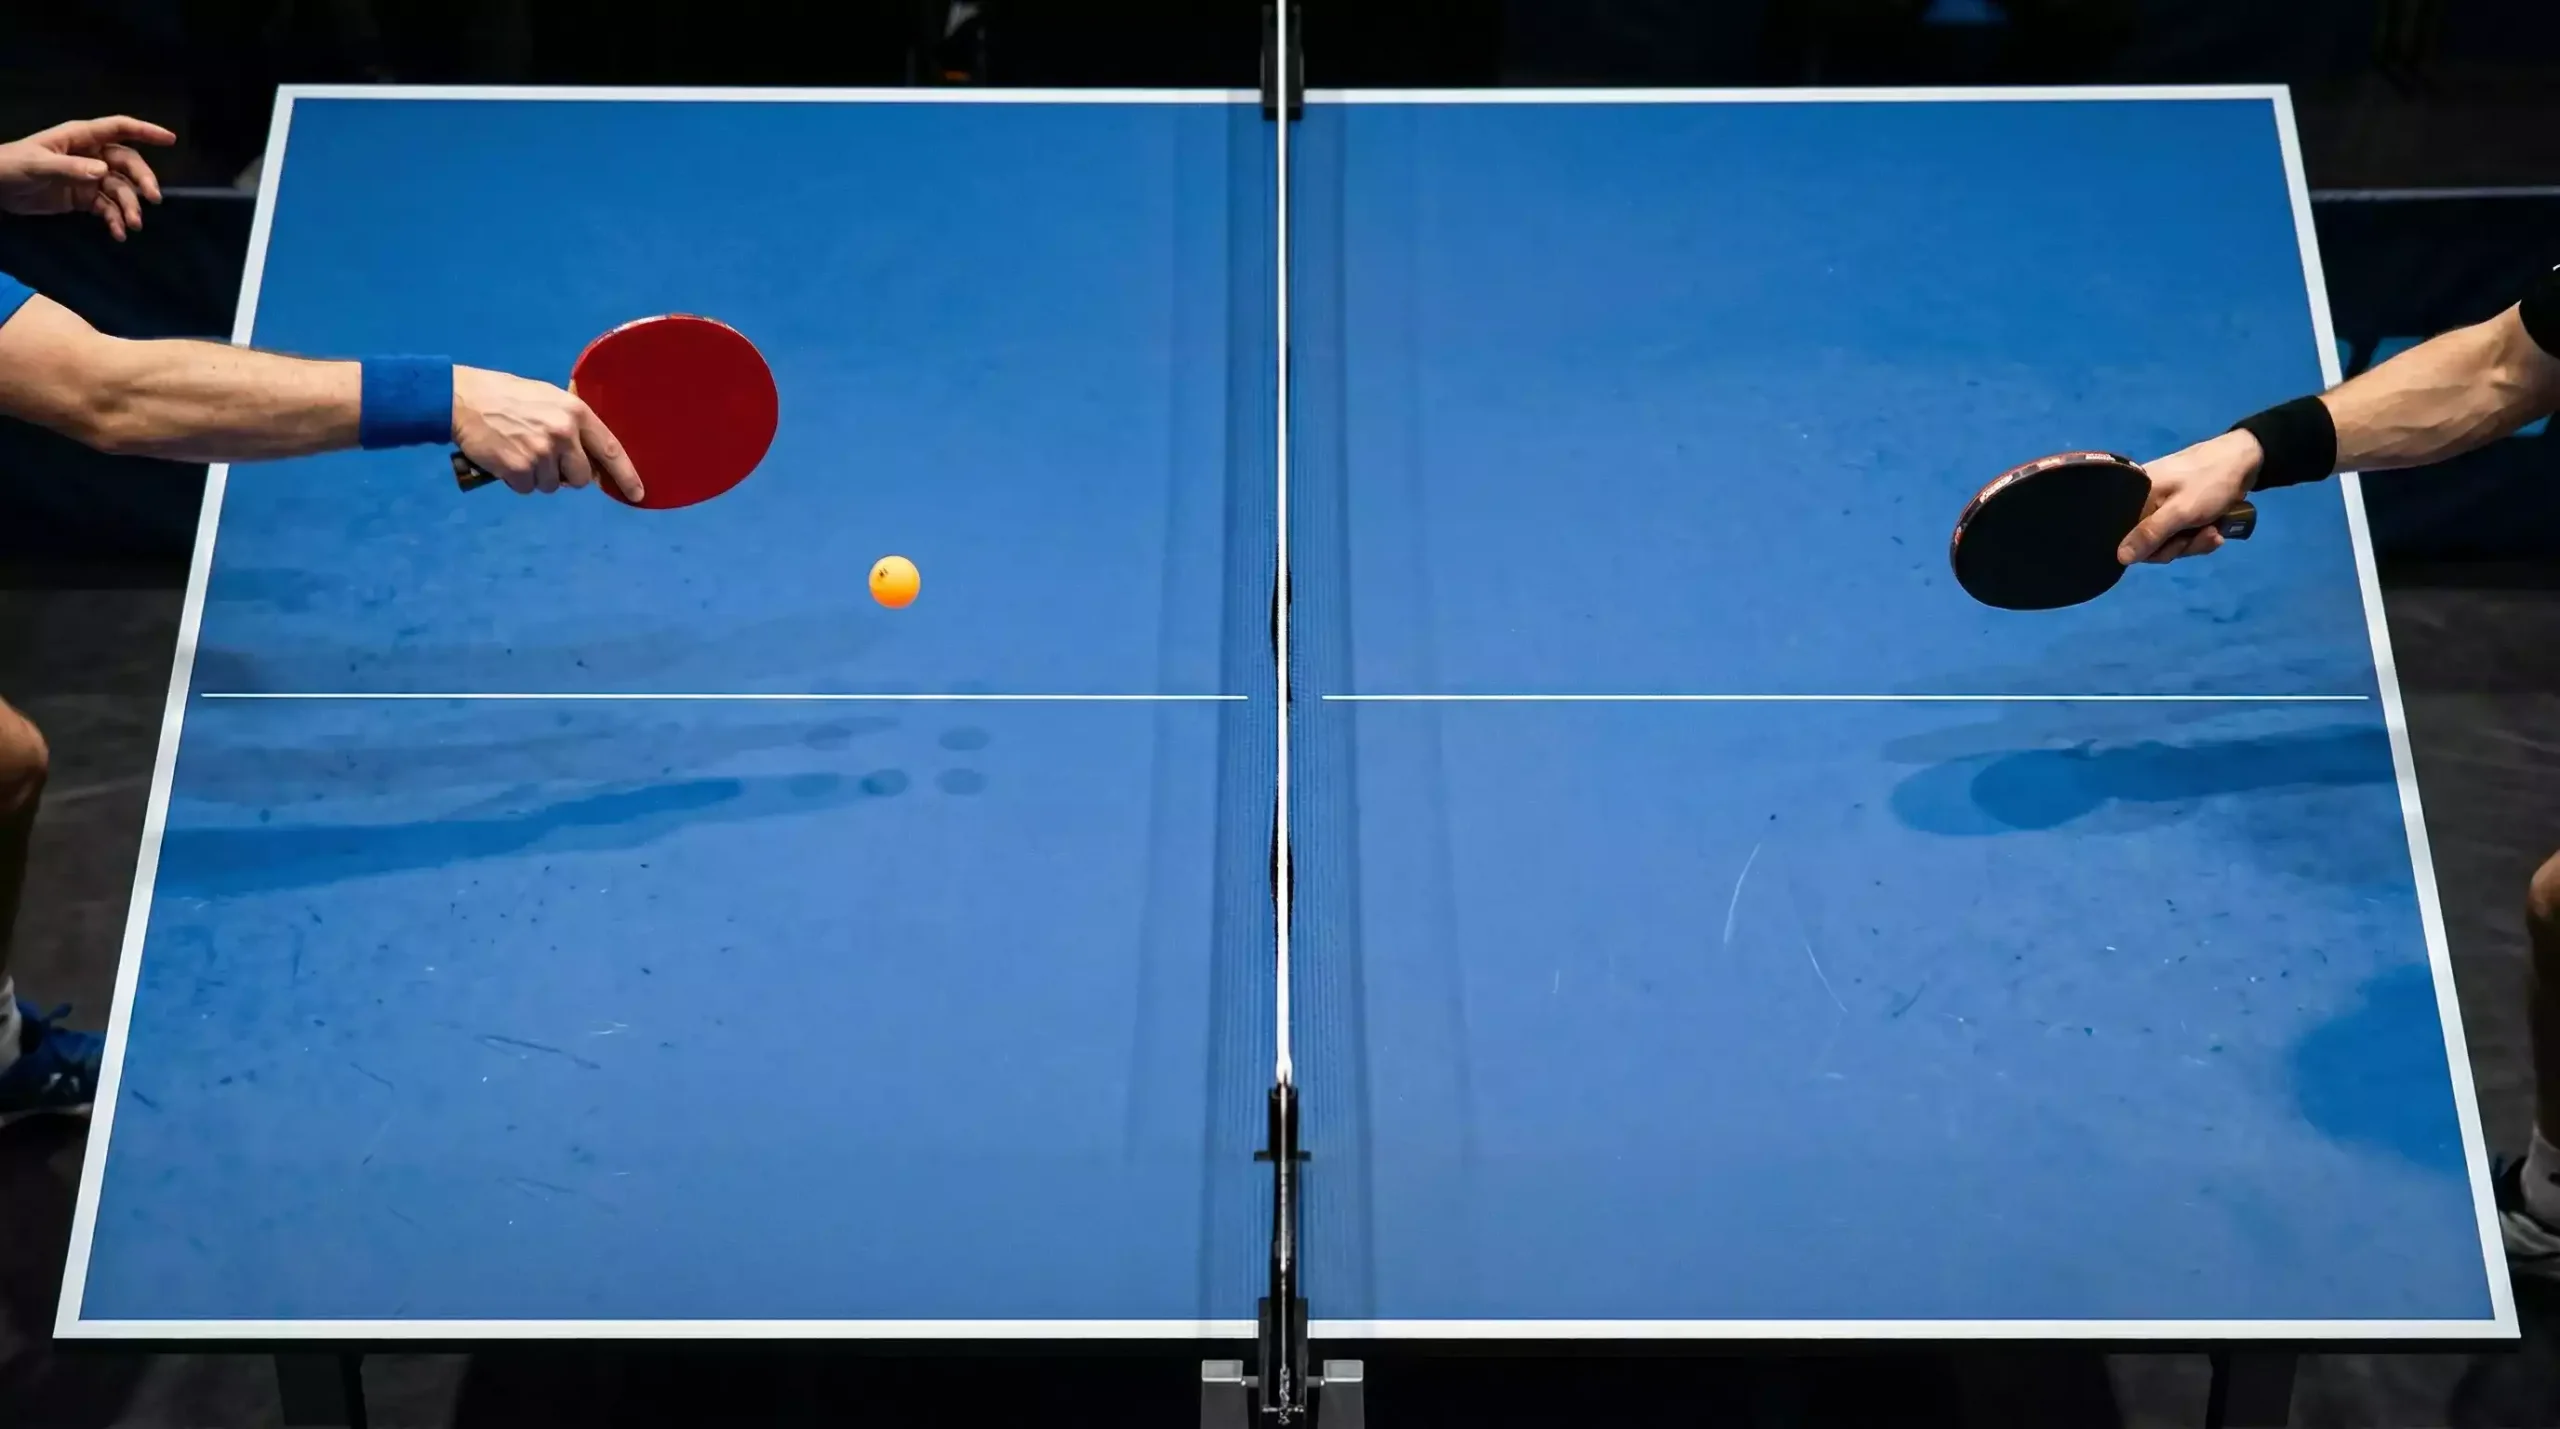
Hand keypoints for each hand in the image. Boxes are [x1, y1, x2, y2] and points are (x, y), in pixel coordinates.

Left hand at [0, 117, 173, 239]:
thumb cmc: (11, 165)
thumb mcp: (38, 164)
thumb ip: (71, 168)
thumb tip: (104, 173)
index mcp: (80, 138)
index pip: (119, 129)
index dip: (145, 132)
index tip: (170, 140)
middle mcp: (90, 156)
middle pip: (127, 164)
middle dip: (142, 181)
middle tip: (153, 199)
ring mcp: (89, 178)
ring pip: (121, 189)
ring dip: (130, 206)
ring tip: (133, 225)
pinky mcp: (84, 198)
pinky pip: (108, 208)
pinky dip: (115, 220)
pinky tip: (118, 233)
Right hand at [452, 366, 644, 500]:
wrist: (463, 398)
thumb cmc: (508, 397)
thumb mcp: (549, 398)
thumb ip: (573, 423)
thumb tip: (592, 457)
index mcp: (576, 413)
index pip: (610, 450)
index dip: (626, 476)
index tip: (638, 494)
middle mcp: (563, 433)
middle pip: (581, 478)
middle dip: (565, 475)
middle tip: (543, 457)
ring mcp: (541, 452)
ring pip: (551, 486)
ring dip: (537, 477)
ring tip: (519, 451)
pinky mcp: (518, 468)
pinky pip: (527, 489)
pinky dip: (516, 480)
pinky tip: (506, 460)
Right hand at [2118, 430, 2260, 565]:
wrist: (2244, 459)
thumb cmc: (2209, 481)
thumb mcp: (2180, 511)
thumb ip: (2150, 535)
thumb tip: (2120, 558)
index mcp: (2135, 497)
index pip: (2126, 538)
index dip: (2150, 550)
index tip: (2175, 547)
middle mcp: (2143, 503)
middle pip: (2148, 543)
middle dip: (2179, 546)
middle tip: (2203, 535)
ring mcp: (2162, 508)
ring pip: (2168, 542)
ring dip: (2194, 542)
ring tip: (2214, 531)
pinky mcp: (2178, 512)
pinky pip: (2180, 535)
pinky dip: (2199, 537)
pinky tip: (2216, 530)